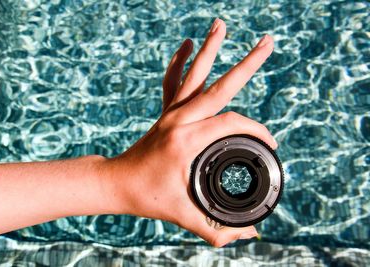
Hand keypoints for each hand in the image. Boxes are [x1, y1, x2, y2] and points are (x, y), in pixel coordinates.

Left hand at [104, 18, 276, 247]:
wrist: (116, 183)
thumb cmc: (146, 197)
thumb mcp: (183, 215)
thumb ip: (216, 229)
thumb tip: (247, 235)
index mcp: (187, 141)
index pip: (232, 124)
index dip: (257, 130)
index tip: (269, 143)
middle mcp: (180, 120)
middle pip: (220, 86)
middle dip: (248, 64)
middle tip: (268, 42)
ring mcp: (171, 113)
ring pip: (194, 74)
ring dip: (210, 49)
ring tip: (220, 24)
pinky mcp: (165, 113)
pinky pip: (172, 81)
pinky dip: (179, 61)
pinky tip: (187, 45)